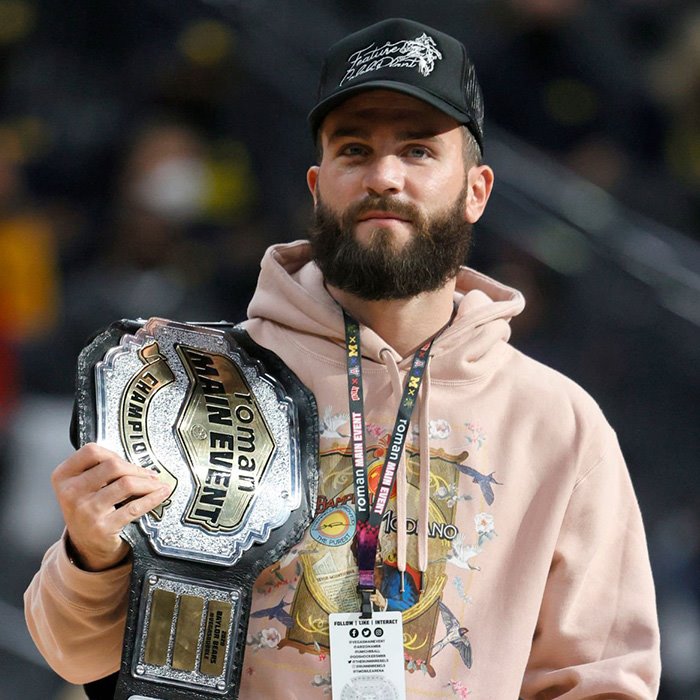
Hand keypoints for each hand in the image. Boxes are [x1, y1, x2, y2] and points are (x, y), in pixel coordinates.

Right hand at [52, 443, 171, 570]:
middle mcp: (71, 493)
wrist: (86, 546)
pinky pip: (135, 507)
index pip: (91, 451)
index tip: (127, 460)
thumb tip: (136, 457)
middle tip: (150, 473)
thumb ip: (99, 469)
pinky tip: (161, 494)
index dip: (114, 453)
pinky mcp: (102, 527)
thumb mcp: (82, 486)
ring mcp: (86, 511)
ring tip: (157, 484)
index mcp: (63, 477)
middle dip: (137, 468)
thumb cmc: (89, 509)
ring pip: (126, 484)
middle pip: (113, 466)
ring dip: (148, 482)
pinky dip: (153, 498)